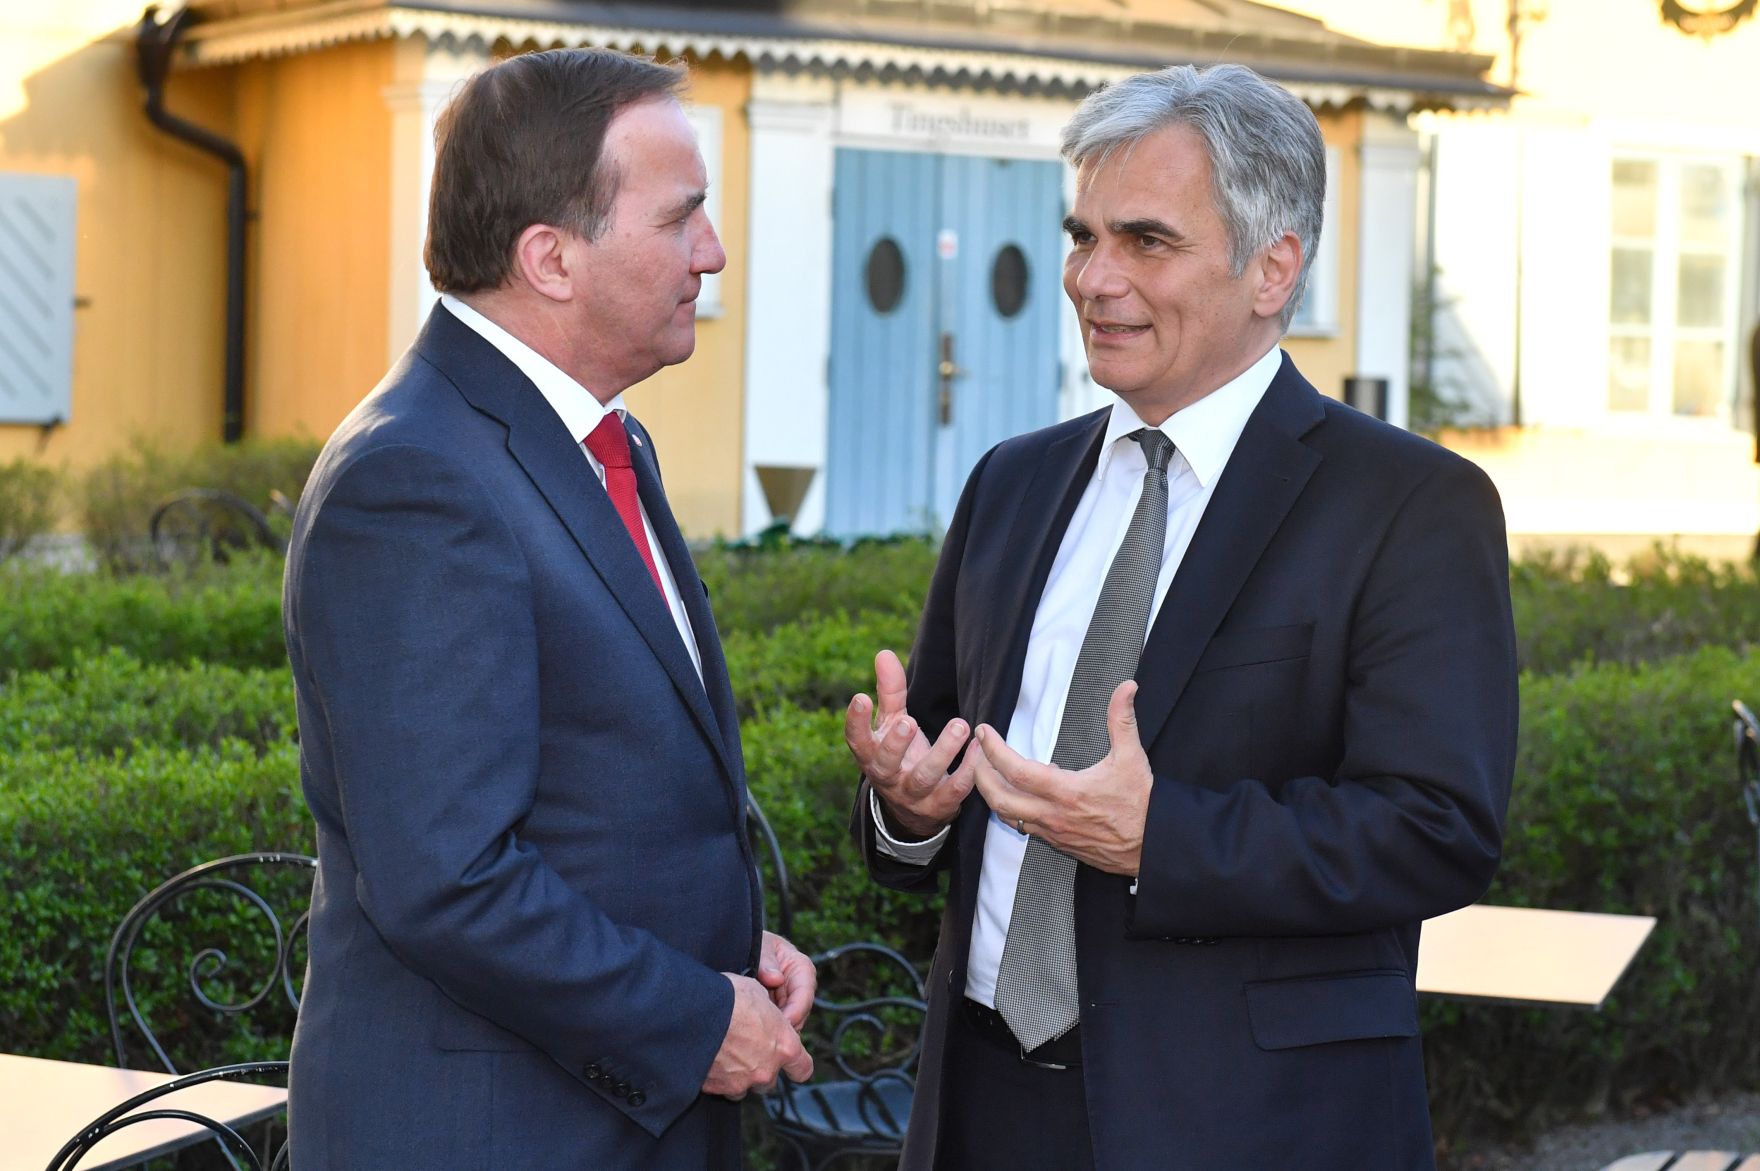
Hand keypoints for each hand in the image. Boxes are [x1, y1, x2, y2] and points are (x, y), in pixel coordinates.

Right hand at [703, 974, 813, 1099]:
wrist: (693, 1014)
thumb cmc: (729, 998)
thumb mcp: (757, 993)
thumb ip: (768, 1012)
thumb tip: (765, 1013)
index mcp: (784, 1046)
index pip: (803, 1069)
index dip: (797, 1065)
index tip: (790, 1060)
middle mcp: (766, 1071)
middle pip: (771, 1080)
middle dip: (761, 1068)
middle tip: (747, 1049)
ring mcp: (741, 1084)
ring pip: (745, 1088)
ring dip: (739, 1076)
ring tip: (725, 1053)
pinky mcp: (717, 1089)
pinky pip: (722, 1088)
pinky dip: (718, 1078)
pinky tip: (708, 1058)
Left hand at [756, 931, 815, 1029]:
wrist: (739, 948)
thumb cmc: (753, 943)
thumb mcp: (760, 945)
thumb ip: (767, 961)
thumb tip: (776, 978)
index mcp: (800, 967)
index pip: (806, 990)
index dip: (797, 1008)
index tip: (785, 1022)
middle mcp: (798, 985)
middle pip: (800, 1012)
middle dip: (787, 1024)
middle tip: (771, 1037)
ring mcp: (787, 999)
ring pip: (789, 1022)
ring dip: (777, 1029)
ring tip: (761, 1036)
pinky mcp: (776, 1010)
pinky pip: (776, 1025)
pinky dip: (768, 1030)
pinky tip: (754, 1034)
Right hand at [845, 650, 975, 837]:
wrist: (913, 809)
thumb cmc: (900, 755)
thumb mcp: (891, 723)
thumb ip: (890, 692)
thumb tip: (883, 654)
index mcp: (871, 755)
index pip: (857, 740)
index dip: (855, 721)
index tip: (860, 697)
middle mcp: (888, 777)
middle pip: (886, 763)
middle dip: (897, 743)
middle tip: (910, 722)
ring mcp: (913, 794)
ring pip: (924, 776)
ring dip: (943, 752)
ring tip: (959, 726)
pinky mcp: (940, 806)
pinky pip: (954, 790)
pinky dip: (968, 770)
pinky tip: (979, 748)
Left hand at [970, 680, 1152, 874]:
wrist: (1156, 846)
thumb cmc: (1143, 803)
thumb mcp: (1132, 757)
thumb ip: (1122, 720)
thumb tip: (1127, 687)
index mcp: (1067, 792)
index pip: (1016, 770)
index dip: (994, 750)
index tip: (983, 731)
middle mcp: (1054, 816)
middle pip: (999, 799)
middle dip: (980, 775)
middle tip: (975, 754)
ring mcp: (1054, 833)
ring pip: (1008, 816)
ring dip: (993, 794)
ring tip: (988, 772)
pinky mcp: (1060, 844)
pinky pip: (1025, 828)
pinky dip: (1014, 810)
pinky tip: (1020, 795)